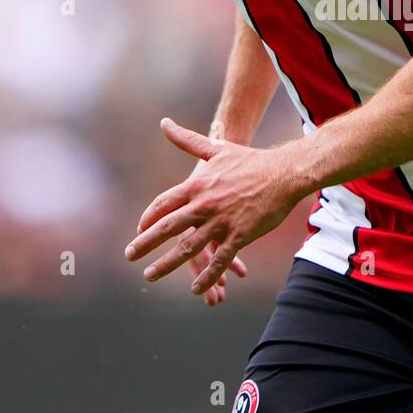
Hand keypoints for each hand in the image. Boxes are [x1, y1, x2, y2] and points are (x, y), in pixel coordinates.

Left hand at [125, 118, 303, 293]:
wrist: (284, 173)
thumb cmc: (250, 160)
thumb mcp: (216, 148)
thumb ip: (187, 140)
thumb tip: (164, 123)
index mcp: (197, 185)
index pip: (163, 204)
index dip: (149, 218)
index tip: (140, 229)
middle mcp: (204, 205)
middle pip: (167, 228)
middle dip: (145, 244)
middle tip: (129, 256)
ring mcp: (221, 222)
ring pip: (188, 248)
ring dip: (167, 264)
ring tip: (150, 275)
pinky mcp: (240, 236)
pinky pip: (219, 260)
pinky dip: (206, 276)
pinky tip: (195, 289)